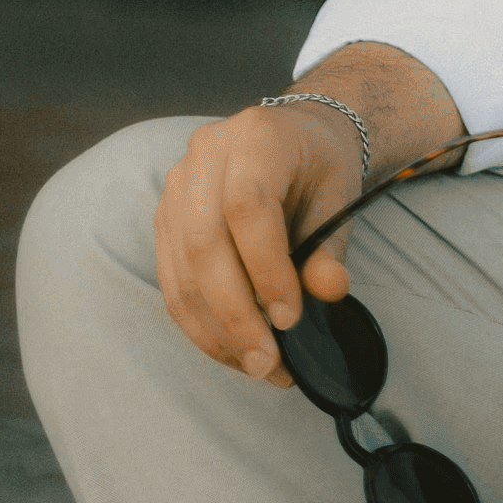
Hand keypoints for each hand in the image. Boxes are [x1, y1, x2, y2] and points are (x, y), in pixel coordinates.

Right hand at [154, 103, 362, 387]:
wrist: (293, 136)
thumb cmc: (318, 165)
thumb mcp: (338, 195)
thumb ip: (331, 245)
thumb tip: (329, 291)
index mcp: (255, 136)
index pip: (248, 207)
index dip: (266, 269)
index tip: (291, 318)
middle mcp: (205, 155)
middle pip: (205, 245)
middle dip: (236, 315)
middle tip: (268, 363)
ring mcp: (176, 186)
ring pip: (182, 271)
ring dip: (215, 330)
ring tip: (255, 366)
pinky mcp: (164, 218)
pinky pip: (172, 280)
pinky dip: (199, 323)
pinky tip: (231, 349)